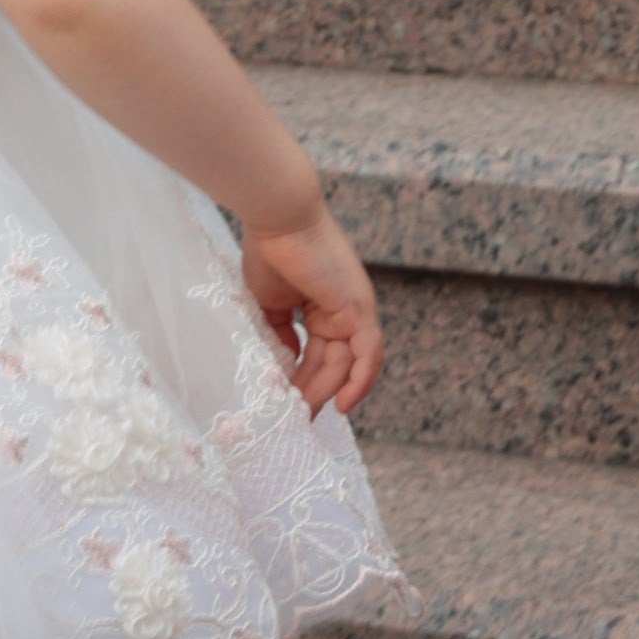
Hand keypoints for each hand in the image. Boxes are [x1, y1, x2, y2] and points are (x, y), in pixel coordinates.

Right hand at [241, 205, 381, 417]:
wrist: (278, 218)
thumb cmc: (270, 251)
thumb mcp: (270, 304)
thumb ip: (281, 335)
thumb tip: (285, 364)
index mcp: (326, 309)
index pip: (319, 356)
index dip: (303, 382)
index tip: (285, 405)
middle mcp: (345, 312)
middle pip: (334, 365)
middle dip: (313, 393)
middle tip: (292, 419)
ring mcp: (356, 310)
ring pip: (347, 365)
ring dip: (326, 392)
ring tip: (303, 414)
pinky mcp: (360, 309)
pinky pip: (368, 355)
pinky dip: (360, 381)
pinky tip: (342, 405)